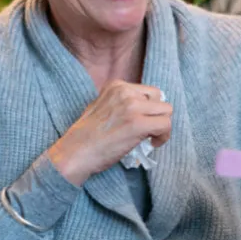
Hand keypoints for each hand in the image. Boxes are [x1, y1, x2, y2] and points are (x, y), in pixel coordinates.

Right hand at [48, 80, 171, 185]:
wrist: (73, 154)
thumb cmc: (85, 137)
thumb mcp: (100, 107)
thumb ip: (120, 103)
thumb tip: (143, 108)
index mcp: (116, 85)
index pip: (148, 92)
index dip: (149, 109)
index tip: (142, 122)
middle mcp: (125, 91)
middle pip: (160, 98)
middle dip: (156, 115)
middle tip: (148, 131)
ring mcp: (132, 106)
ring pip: (167, 111)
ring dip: (162, 125)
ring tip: (151, 138)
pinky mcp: (138, 123)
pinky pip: (165, 125)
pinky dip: (164, 136)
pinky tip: (153, 144)